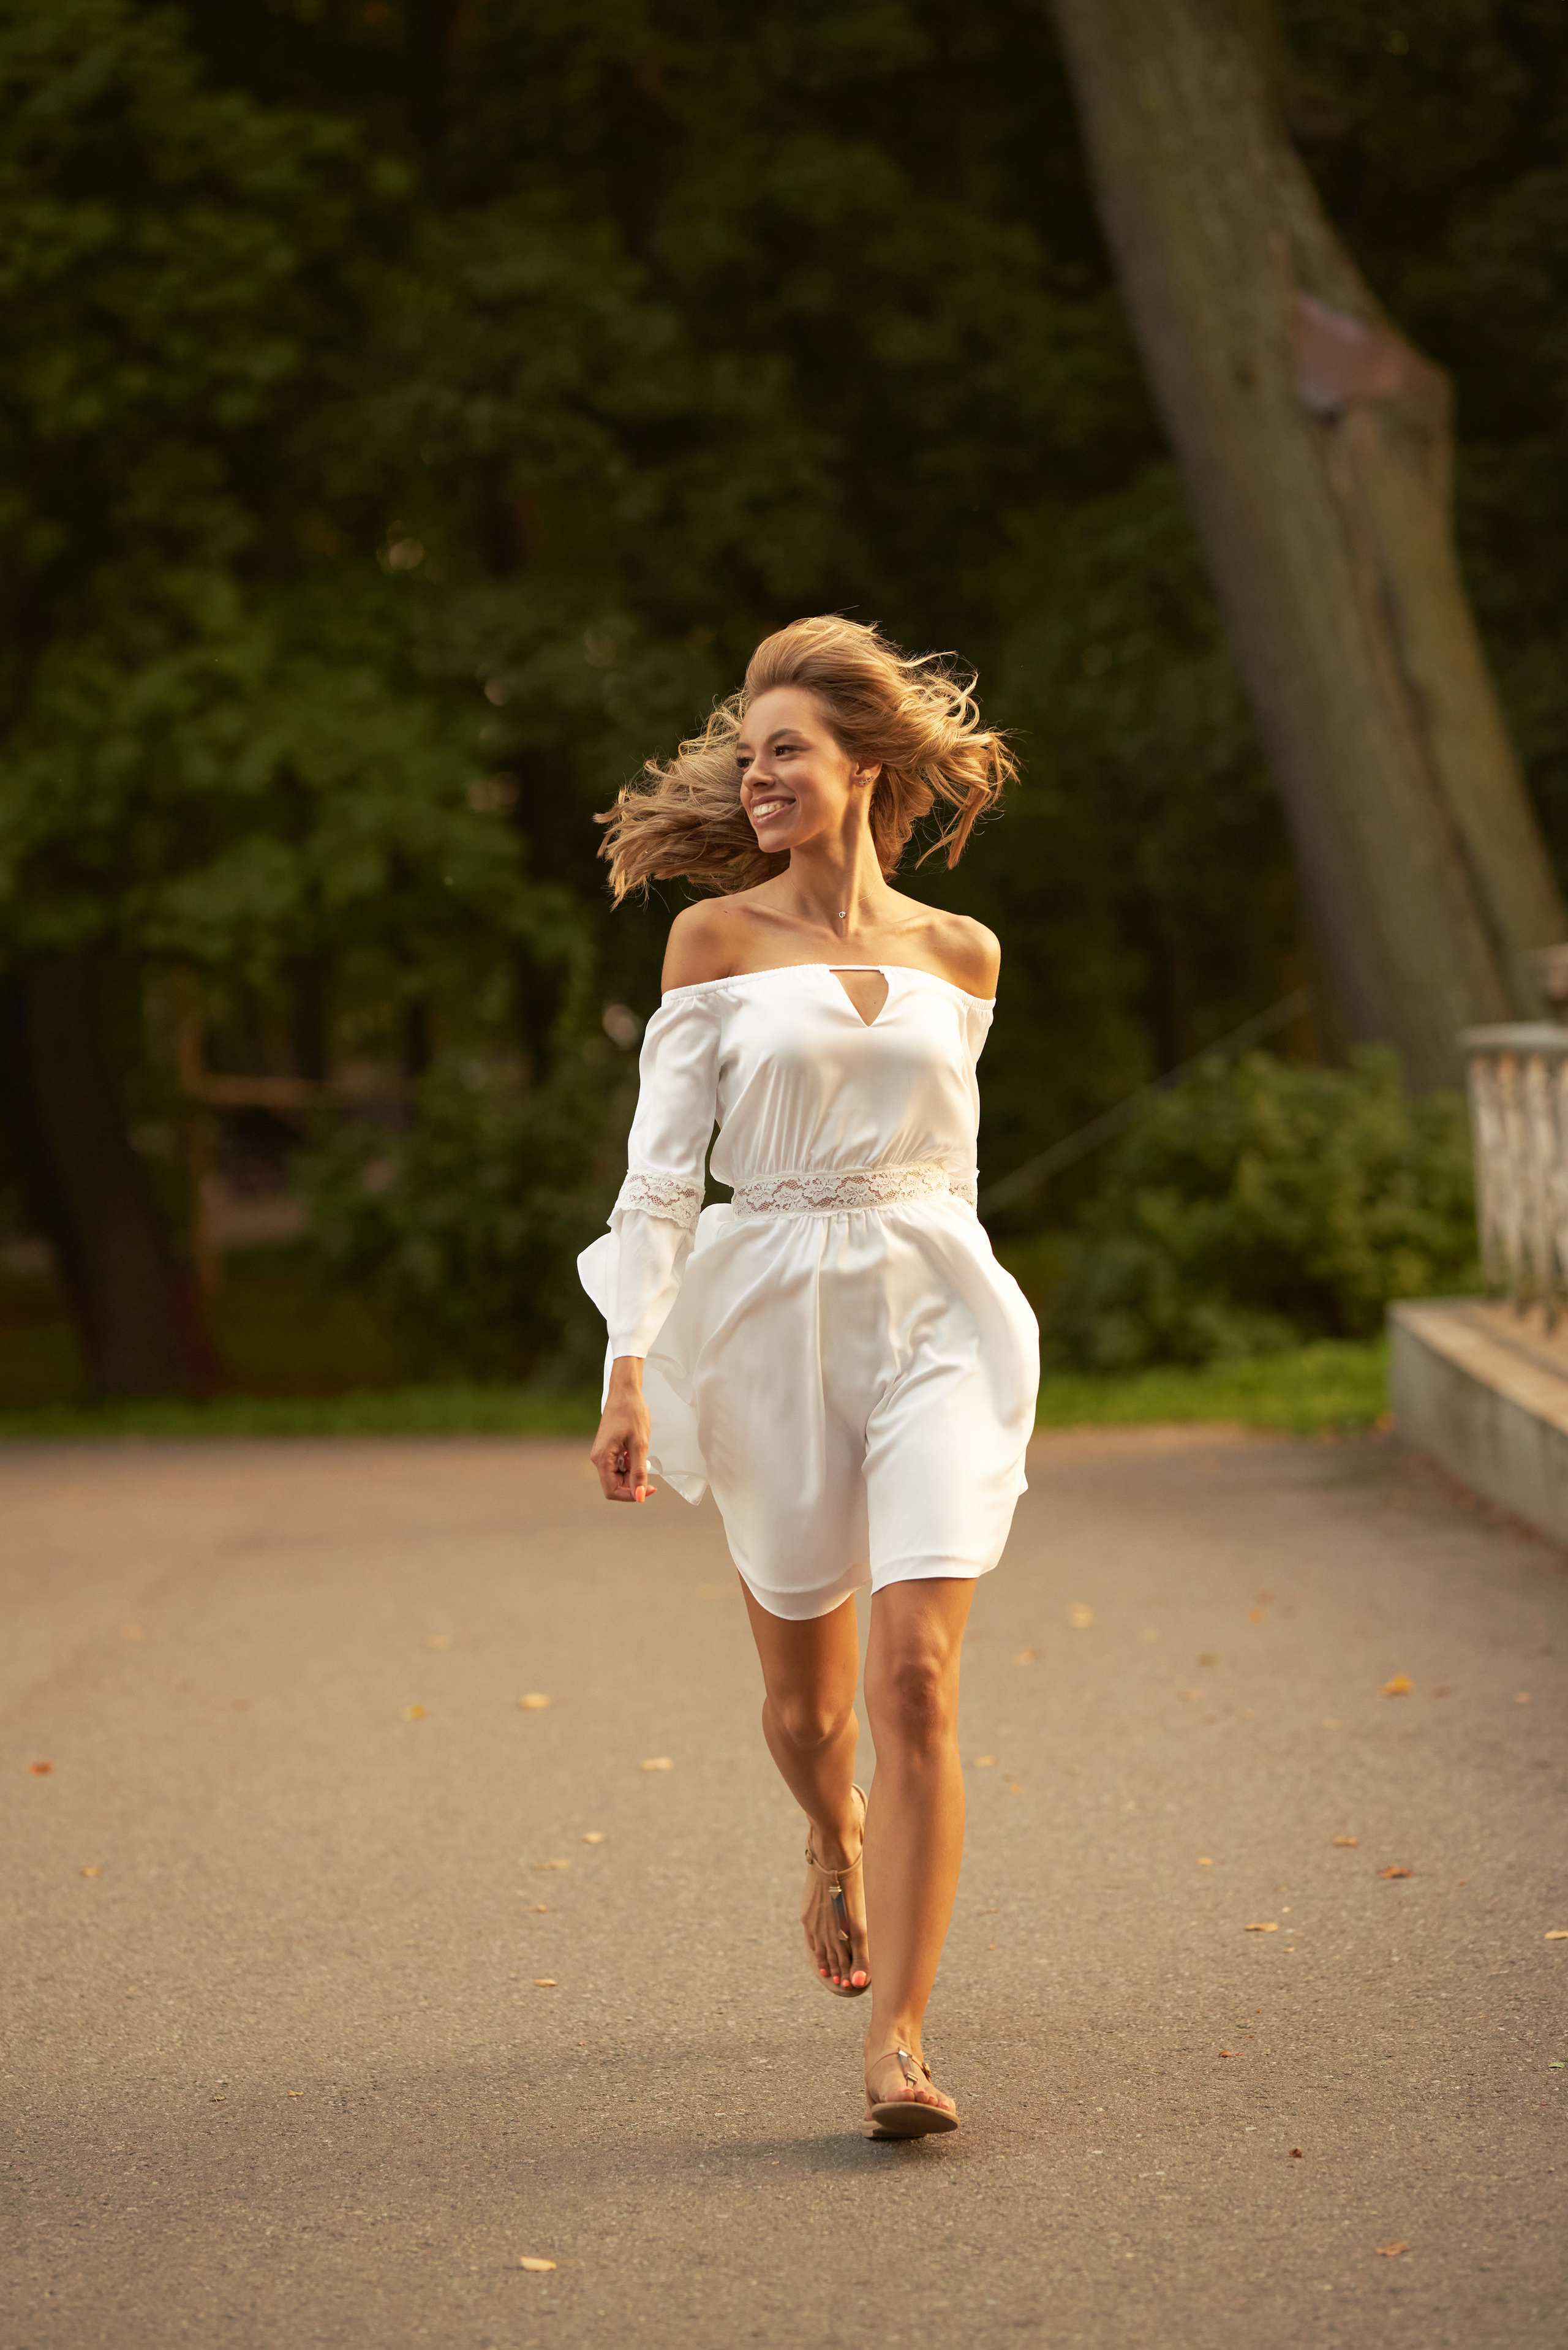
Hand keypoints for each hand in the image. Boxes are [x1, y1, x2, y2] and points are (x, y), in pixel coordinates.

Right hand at [590, 1359, 655, 1502]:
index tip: (649, 1489)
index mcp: (602, 1458)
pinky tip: (636, 1450)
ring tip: (642, 1454)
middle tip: (650, 1471)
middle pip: (614, 1485)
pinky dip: (630, 1464)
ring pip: (617, 1476)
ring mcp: (601, 1454)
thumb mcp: (640, 1444)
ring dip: (632, 1472)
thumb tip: (640, 1497)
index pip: (612, 1491)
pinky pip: (618, 1465)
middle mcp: (598, 1458)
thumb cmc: (632, 1413)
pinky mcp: (607, 1449)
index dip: (631, 1495)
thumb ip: (639, 1472)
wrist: (625, 1392)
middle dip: (633, 1483)